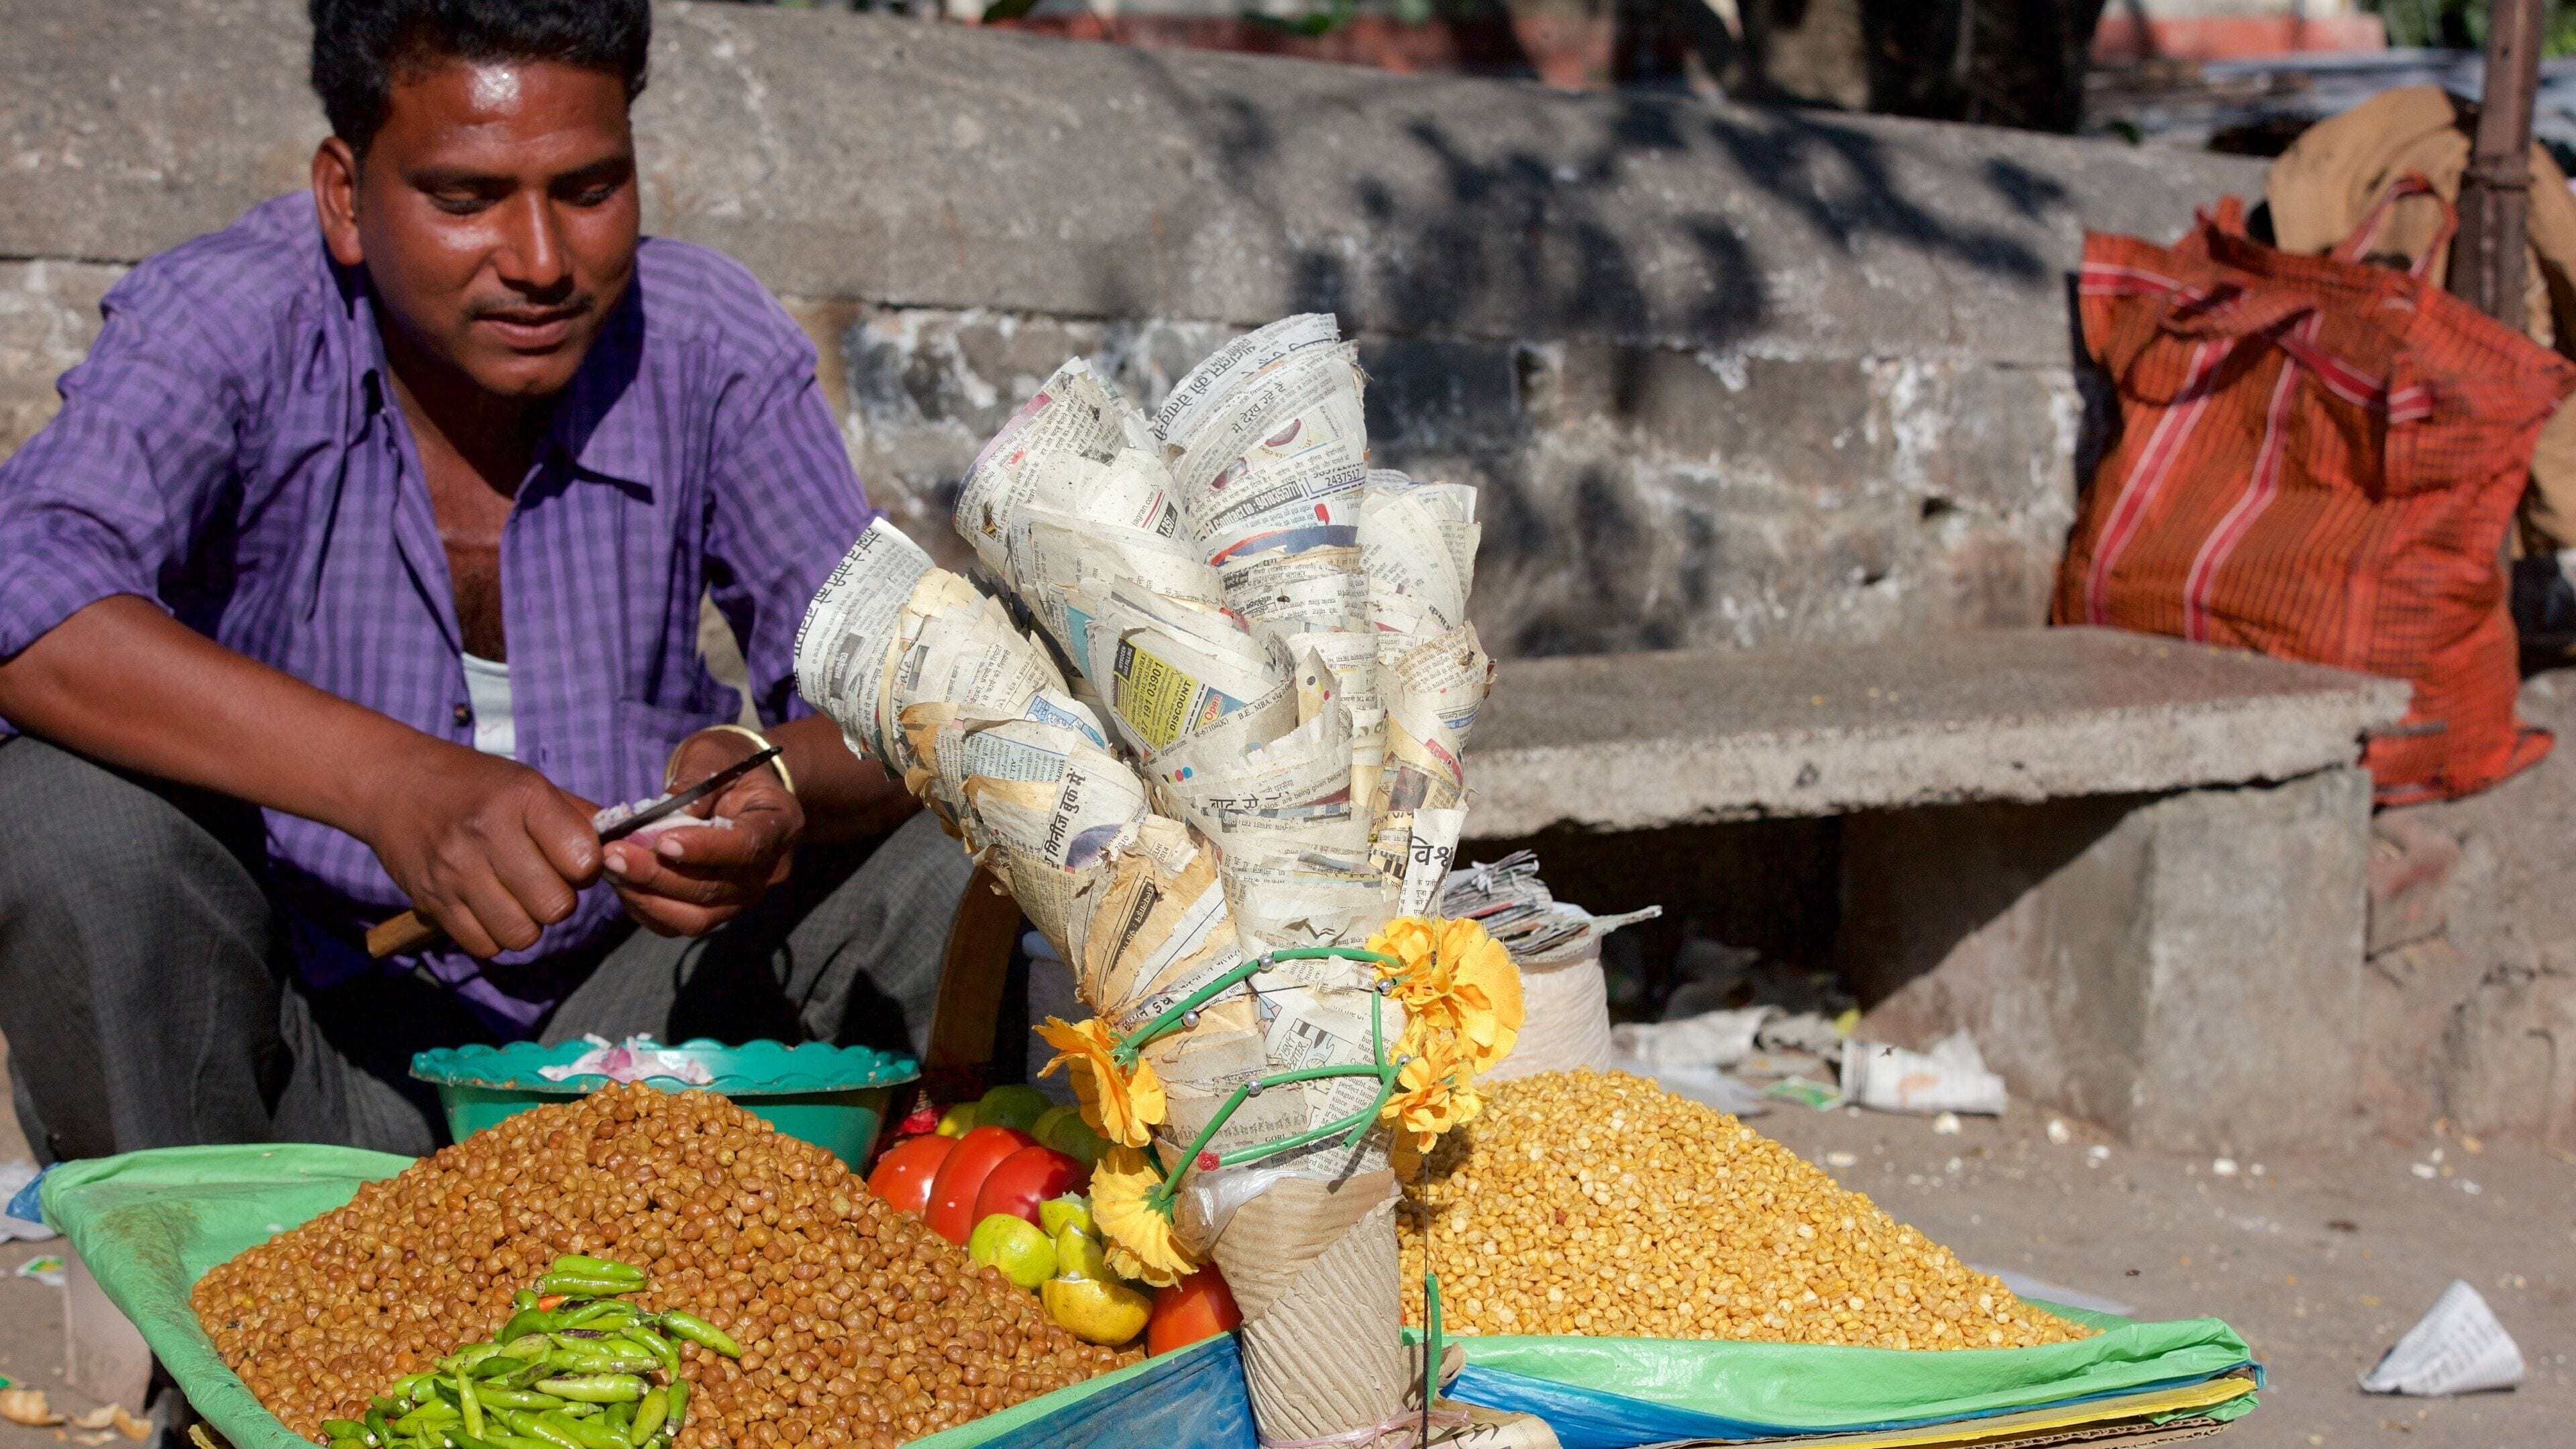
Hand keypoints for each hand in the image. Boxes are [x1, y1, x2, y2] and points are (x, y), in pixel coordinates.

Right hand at [358, 739, 601, 958]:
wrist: (395, 785)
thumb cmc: (478, 786)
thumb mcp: (531, 785)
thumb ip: (580, 818)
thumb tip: (626, 849)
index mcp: (524, 799)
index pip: (585, 861)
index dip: (586, 867)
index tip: (571, 857)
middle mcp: (488, 834)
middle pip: (556, 906)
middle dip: (558, 900)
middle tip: (542, 880)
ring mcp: (456, 871)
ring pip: (522, 935)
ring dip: (527, 923)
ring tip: (516, 896)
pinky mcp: (432, 901)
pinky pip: (485, 946)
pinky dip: (493, 935)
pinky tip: (488, 907)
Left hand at [602, 728, 802, 936]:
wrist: (740, 786)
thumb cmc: (727, 763)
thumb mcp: (713, 757)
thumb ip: (692, 785)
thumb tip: (657, 821)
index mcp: (779, 823)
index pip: (746, 846)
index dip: (705, 849)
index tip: (661, 842)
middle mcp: (769, 869)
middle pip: (714, 889)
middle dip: (658, 875)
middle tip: (613, 855)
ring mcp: (744, 896)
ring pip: (697, 917)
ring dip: (648, 897)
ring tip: (612, 869)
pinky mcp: (718, 910)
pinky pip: (680, 923)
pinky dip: (646, 908)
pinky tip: (621, 883)